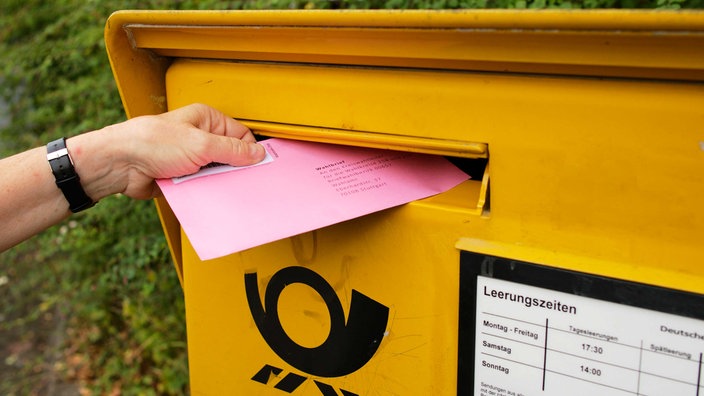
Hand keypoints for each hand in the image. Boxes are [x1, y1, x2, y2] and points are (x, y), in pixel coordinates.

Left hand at [74, 103, 266, 199]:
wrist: (120, 164)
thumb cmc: (150, 142)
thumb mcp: (200, 145)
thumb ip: (232, 150)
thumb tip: (257, 153)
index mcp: (207, 120)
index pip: (241, 136)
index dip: (250, 152)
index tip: (257, 167)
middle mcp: (200, 137)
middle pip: (231, 157)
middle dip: (233, 169)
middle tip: (236, 179)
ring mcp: (191, 158)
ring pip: (217, 174)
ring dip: (216, 182)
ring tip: (212, 184)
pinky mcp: (183, 177)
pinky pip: (203, 187)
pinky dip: (204, 192)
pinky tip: (202, 193)